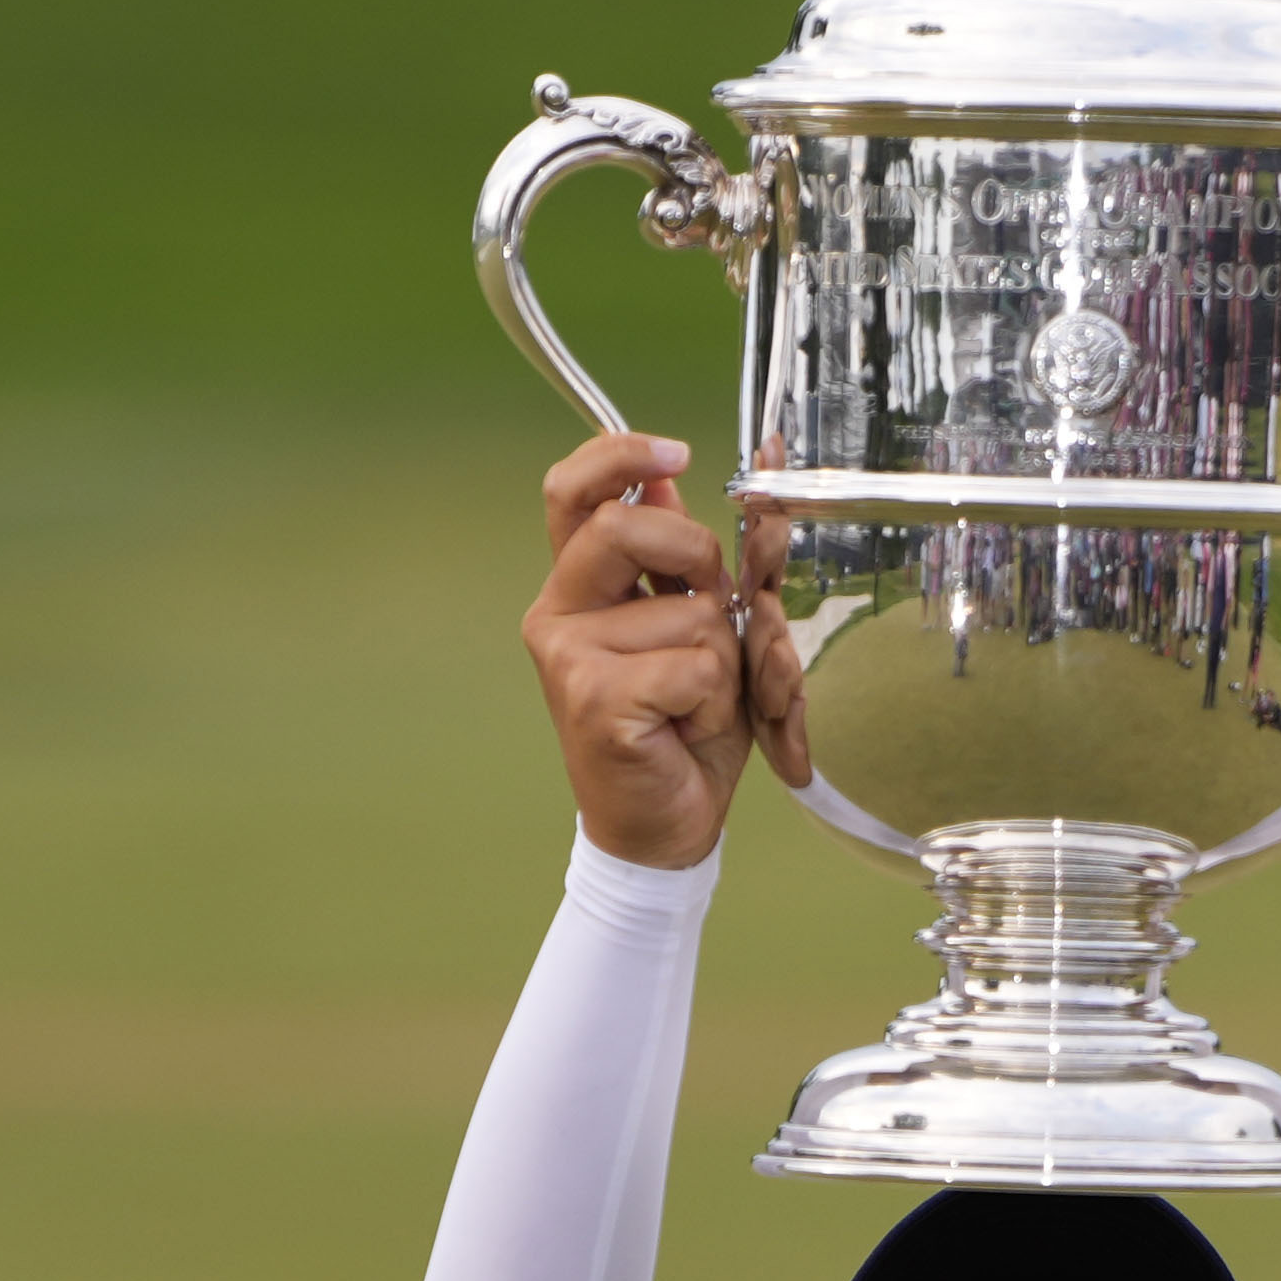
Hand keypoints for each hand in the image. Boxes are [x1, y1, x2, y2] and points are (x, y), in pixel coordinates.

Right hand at [520, 433, 789, 866]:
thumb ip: (683, 558)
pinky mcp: (594, 699)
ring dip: (722, 661)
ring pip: (690, 611)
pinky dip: (716, 702)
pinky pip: (694, 667)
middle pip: (628, 528)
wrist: (664, 827)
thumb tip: (668, 481)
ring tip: (695, 701)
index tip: (677, 452)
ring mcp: (569, 657)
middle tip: (708, 610)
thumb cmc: (681, 729)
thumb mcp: (696, 629)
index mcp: (578, 586)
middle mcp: (558, 614)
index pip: (573, 492)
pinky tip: (686, 728)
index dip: (620, 456)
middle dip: (697, 558)